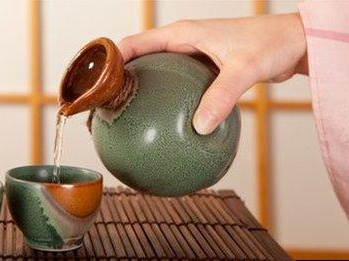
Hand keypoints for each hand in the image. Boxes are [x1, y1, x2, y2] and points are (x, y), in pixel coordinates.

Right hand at [118, 13, 307, 134]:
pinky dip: (168, 102)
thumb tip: (198, 128)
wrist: (293, 43)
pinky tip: (167, 124)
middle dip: (123, 81)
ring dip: (144, 93)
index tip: (98, 85)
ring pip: (158, 75)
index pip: (135, 43)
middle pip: (141, 60)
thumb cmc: (270, 45)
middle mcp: (183, 44)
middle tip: (110, 108)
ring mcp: (193, 58)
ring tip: (131, 119)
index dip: (112, 60)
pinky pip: (178, 88)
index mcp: (182, 34)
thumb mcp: (243, 70)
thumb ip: (220, 96)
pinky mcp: (204, 72)